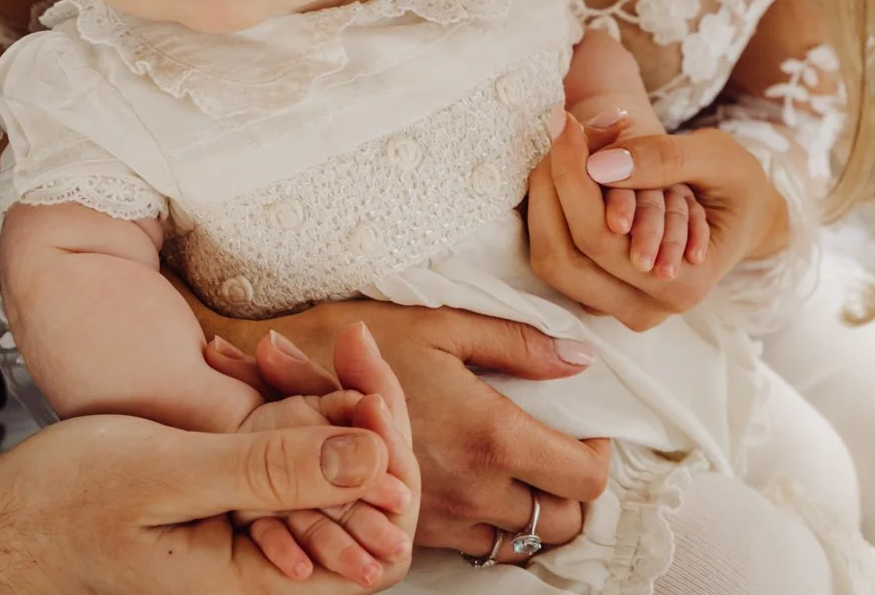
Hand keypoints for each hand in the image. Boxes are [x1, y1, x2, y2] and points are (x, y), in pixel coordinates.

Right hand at [0, 326, 418, 594]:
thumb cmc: (58, 507)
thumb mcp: (164, 476)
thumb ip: (268, 470)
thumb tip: (373, 459)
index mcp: (261, 575)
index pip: (374, 525)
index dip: (386, 447)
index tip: (364, 377)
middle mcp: (266, 560)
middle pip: (362, 488)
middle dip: (359, 408)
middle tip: (341, 342)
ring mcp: (250, 531)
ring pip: (325, 461)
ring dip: (318, 396)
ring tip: (272, 346)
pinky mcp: (230, 503)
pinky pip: (283, 453)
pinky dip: (279, 401)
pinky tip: (249, 358)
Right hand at [207, 301, 610, 559]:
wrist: (275, 386)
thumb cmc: (357, 343)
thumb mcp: (442, 325)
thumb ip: (518, 345)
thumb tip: (579, 359)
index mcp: (489, 436)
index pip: (583, 481)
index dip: (599, 457)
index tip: (588, 432)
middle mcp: (470, 490)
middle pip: (562, 523)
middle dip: (571, 492)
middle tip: (560, 452)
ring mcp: (439, 518)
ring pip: (520, 545)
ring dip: (532, 515)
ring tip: (523, 475)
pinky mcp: (410, 530)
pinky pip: (473, 548)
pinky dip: (488, 527)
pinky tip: (477, 489)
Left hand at [528, 115, 786, 331]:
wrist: (747, 217)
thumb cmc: (738, 186)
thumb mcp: (717, 159)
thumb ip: (664, 159)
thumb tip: (600, 166)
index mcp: (682, 285)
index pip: (598, 236)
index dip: (572, 177)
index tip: (566, 124)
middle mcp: (644, 309)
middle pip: (560, 256)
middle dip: (550, 187)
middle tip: (559, 131)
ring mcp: (616, 306)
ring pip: (550, 257)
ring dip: (546, 197)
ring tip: (564, 145)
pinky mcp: (598, 293)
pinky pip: (556, 254)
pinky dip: (552, 209)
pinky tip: (566, 169)